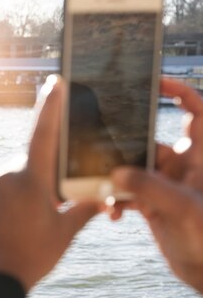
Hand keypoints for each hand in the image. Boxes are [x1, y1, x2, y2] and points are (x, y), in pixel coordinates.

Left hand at [0, 75, 101, 290]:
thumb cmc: (30, 258)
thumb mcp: (62, 235)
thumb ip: (82, 211)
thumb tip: (103, 200)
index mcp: (31, 180)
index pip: (44, 135)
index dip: (50, 107)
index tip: (53, 81)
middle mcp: (3, 176)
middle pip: (25, 168)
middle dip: (34, 184)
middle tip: (38, 215)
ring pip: (3, 183)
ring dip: (12, 197)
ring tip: (14, 229)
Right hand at [111, 78, 202, 292]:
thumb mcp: (183, 209)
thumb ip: (150, 188)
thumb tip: (116, 174)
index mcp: (201, 157)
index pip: (198, 112)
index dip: (182, 92)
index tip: (157, 83)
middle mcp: (182, 166)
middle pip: (150, 138)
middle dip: (126, 142)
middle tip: (104, 142)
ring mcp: (165, 183)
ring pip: (132, 167)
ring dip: (116, 178)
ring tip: (105, 190)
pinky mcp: (151, 201)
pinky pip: (127, 191)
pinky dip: (116, 200)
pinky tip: (113, 214)